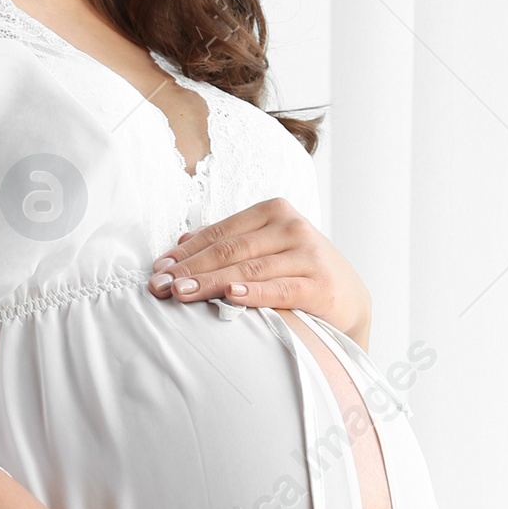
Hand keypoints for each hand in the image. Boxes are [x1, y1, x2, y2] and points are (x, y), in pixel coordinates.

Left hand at [149, 200, 371, 344]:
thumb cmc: (299, 270)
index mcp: (273, 211)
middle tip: (160, 286)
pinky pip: (281, 289)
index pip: (220, 232)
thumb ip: (230, 242)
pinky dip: (255, 293)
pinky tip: (232, 296)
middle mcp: (291, 227)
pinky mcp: (321, 285)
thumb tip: (182, 242)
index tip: (158, 270)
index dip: (186, 252)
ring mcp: (308, 254)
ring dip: (211, 283)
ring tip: (182, 293)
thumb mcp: (267, 248)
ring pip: (249, 269)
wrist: (349, 297)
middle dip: (191, 269)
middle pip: (230, 250)